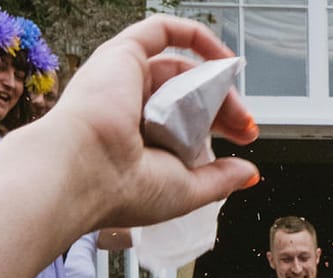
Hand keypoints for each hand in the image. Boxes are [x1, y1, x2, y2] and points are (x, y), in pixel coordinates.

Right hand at [32, 15, 258, 232]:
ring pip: (181, 69)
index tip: (246, 137)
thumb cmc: (122, 190)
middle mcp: (129, 107)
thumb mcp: (186, 190)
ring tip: (235, 110)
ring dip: (216, 84)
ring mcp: (123, 79)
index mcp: (137, 138)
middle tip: (246, 127)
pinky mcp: (122, 55)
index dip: (220, 124)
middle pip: (187, 93)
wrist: (83, 174)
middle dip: (224, 107)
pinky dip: (197, 37)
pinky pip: (162, 31)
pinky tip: (223, 58)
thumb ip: (218, 180)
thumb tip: (249, 173)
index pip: (186, 120)